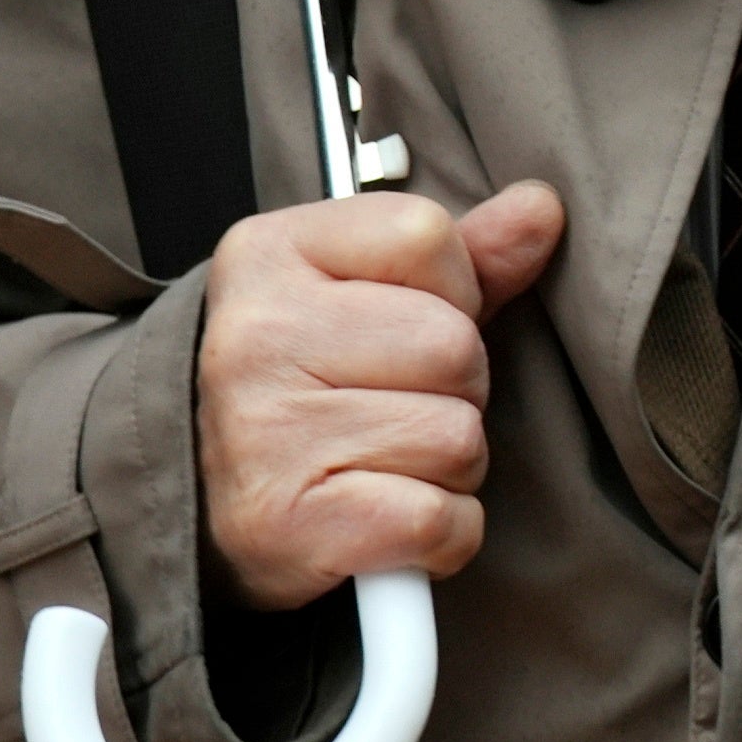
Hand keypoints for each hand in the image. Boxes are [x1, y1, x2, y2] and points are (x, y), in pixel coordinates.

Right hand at [195, 183, 566, 610]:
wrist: (199, 503)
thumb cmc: (303, 384)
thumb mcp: (365, 293)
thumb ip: (463, 252)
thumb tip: (542, 208)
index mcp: (269, 254)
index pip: (427, 236)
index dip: (450, 289)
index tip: (401, 325)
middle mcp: (255, 337)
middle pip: (454, 345)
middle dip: (457, 386)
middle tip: (394, 405)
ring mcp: (264, 433)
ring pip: (458, 437)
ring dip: (448, 462)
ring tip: (383, 460)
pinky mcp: (290, 524)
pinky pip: (439, 520)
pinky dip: (441, 532)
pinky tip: (388, 515)